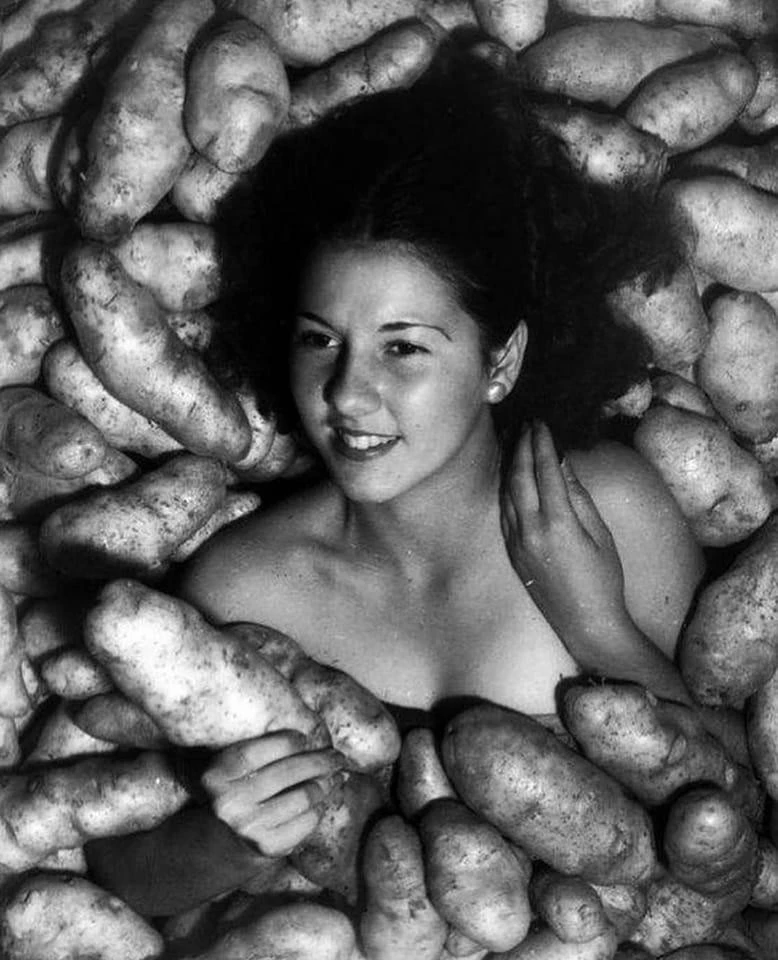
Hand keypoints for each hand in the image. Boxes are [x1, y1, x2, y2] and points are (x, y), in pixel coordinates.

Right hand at [202, 730, 344, 857]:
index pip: (261, 750)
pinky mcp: (268, 846)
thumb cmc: (234, 796)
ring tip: (335, 778)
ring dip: (326, 784)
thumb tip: (313, 739)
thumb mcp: (232, 771)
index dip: (289, 741)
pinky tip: (321, 802)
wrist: (219, 846)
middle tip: (337, 757)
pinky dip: (319, 808)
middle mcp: (230, 802)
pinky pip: (307, 820)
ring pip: (304, 796)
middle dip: (320, 760)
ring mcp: (249, 827)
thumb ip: (260, 752)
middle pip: (289, 771)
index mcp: (218, 775)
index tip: (305, 738)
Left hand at [500, 421, 628, 645]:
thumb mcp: (600, 534)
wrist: (585, 622)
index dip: (542, 444)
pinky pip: (503, 511)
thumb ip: (579, 497)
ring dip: (509, 463)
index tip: (541, 422)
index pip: (545, 471)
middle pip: (519, 476)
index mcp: (558, 523)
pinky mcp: (511, 551)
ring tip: (512, 439)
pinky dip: (505, 487)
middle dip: (521, 446)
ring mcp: (517, 541)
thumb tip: (563, 464)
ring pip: (506, 492)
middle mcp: (531, 530)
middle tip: (525, 424)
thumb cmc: (603, 579)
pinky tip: (509, 474)